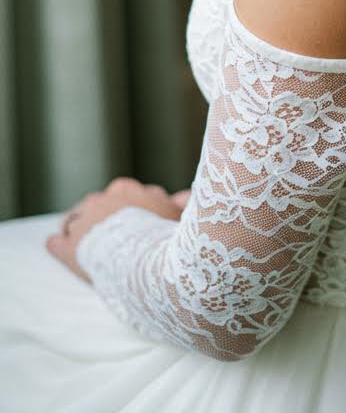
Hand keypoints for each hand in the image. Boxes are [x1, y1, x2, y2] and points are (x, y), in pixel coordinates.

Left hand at [46, 177, 187, 282]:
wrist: (145, 261)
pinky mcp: (68, 247)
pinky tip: (55, 244)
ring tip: (81, 241)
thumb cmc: (166, 236)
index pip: (121, 193)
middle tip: (106, 233)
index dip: (126, 208)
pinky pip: (56, 242)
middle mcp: (101, 201)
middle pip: (96, 203)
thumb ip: (181, 202)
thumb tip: (185, 195)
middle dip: (100, 215)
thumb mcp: (178, 215)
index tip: (131, 221)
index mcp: (126, 190)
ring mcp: (83, 223)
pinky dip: (56, 244)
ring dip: (78, 228)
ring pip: (74, 219)